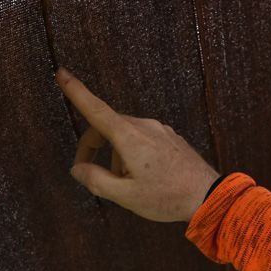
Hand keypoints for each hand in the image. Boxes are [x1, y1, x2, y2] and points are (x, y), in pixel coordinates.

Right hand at [56, 68, 221, 222]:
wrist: (209, 196)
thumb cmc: (167, 197)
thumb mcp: (125, 195)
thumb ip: (96, 180)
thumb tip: (78, 169)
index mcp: (129, 137)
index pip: (95, 109)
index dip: (76, 91)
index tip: (62, 73)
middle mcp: (144, 126)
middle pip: (106, 126)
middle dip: (93, 147)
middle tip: (88, 173)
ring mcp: (159, 129)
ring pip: (125, 135)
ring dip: (115, 155)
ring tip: (127, 185)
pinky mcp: (170, 137)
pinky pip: (142, 139)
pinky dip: (132, 154)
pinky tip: (144, 178)